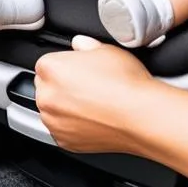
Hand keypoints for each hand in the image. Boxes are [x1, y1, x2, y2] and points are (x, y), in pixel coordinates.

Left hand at [35, 36, 154, 153]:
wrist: (141, 117)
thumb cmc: (125, 84)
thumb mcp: (105, 49)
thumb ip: (85, 44)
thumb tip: (80, 44)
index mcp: (51, 68)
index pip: (47, 63)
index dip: (66, 64)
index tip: (78, 68)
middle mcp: (47, 96)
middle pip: (47, 86)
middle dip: (62, 85)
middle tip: (87, 85)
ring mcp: (54, 122)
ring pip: (53, 109)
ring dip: (65, 107)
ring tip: (92, 102)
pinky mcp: (64, 141)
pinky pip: (62, 130)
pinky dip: (73, 125)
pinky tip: (93, 118)